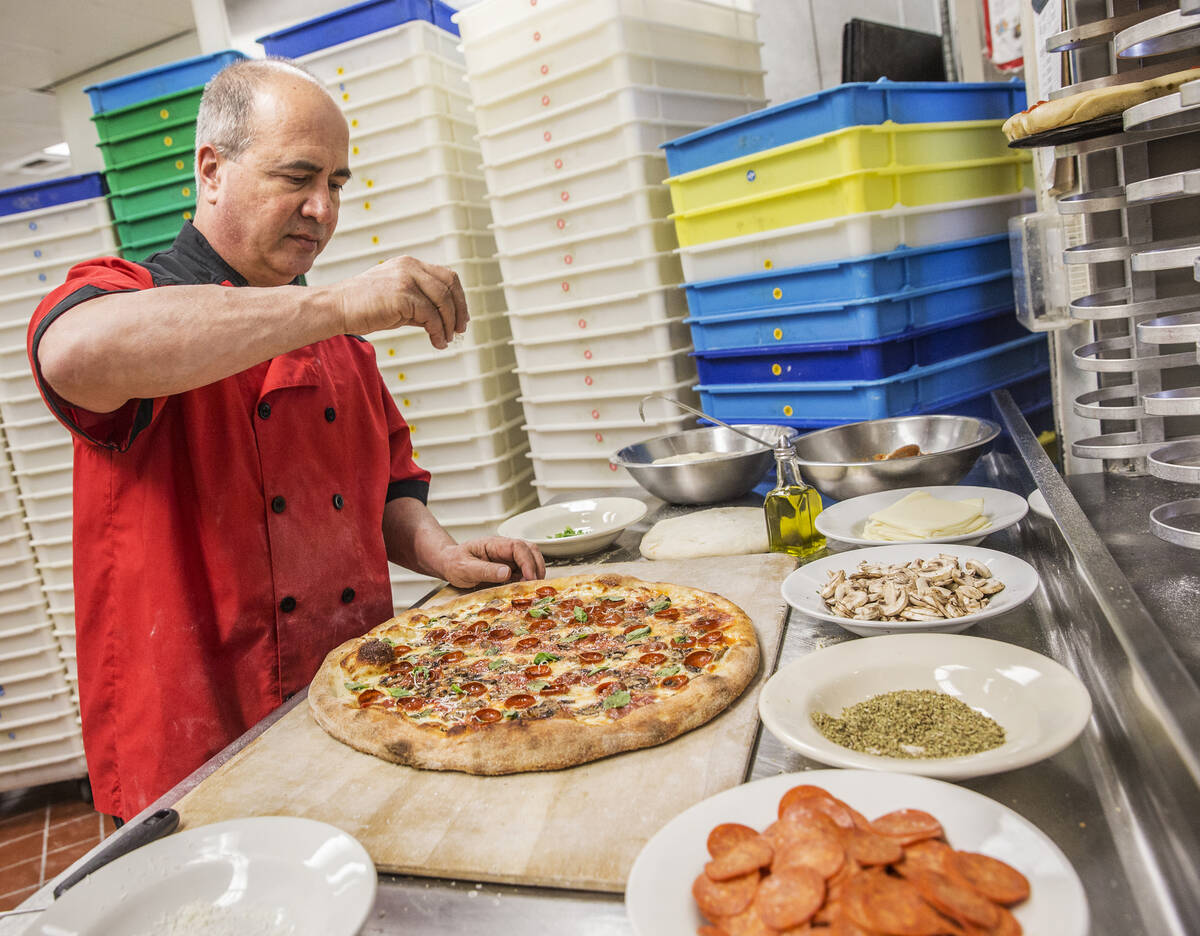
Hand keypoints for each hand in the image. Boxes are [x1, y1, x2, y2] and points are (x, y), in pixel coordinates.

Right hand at [336, 256, 468, 347]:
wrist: (337, 308)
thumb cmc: (364, 307)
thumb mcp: (399, 302)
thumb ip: (421, 304)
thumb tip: (445, 319)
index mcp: (410, 264)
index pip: (446, 276)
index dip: (459, 297)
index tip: (461, 318)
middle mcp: (410, 266)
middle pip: (450, 284)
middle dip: (459, 310)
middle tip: (460, 330)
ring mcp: (406, 278)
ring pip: (443, 301)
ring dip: (449, 324)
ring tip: (447, 339)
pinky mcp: (402, 295)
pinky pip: (431, 315)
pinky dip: (438, 331)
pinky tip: (437, 342)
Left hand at [435, 537, 545, 588]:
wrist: (449, 564)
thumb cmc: (455, 563)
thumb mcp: (465, 568)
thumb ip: (485, 570)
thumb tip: (507, 572)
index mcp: (494, 545)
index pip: (518, 547)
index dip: (527, 561)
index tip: (529, 577)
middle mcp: (504, 549)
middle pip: (530, 551)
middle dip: (537, 567)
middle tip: (535, 585)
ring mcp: (508, 559)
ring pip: (531, 560)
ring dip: (535, 573)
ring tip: (531, 589)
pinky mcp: (509, 569)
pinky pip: (524, 572)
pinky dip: (529, 580)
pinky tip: (525, 591)